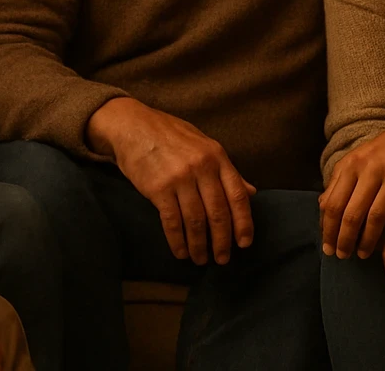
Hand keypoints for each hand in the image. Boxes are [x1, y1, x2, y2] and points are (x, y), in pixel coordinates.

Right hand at [87, 97, 255, 265]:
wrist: (133, 125)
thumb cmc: (170, 135)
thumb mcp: (204, 145)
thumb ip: (227, 171)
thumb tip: (251, 193)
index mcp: (217, 156)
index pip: (237, 195)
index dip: (243, 223)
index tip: (244, 243)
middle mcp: (201, 167)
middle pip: (218, 213)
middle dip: (222, 241)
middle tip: (222, 259)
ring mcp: (180, 178)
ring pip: (196, 221)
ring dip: (199, 246)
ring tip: (200, 260)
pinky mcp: (158, 188)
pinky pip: (172, 221)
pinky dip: (178, 241)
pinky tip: (181, 252)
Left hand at [320, 112, 384, 258]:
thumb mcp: (364, 161)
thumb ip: (345, 181)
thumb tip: (323, 203)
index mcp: (346, 164)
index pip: (327, 201)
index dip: (324, 226)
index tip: (326, 243)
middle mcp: (355, 168)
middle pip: (335, 209)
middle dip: (332, 236)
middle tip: (334, 255)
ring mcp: (374, 174)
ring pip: (353, 215)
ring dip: (348, 240)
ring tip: (349, 256)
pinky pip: (377, 215)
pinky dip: (370, 236)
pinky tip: (368, 248)